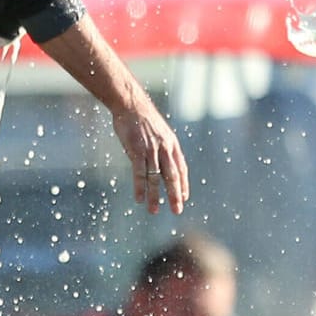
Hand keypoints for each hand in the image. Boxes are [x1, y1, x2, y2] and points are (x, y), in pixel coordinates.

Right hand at [110, 94, 187, 215]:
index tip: (184, 197)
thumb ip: (161, 148)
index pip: (181, 168)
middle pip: (172, 176)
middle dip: (175, 195)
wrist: (131, 104)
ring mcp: (151, 149)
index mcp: (172, 144)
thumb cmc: (142, 119)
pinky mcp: (137, 150)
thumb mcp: (159, 132)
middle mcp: (165, 148)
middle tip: (177, 210)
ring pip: (155, 178)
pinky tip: (139, 199)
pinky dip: (140, 187)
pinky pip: (140, 173)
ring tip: (153, 211)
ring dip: (155, 196)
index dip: (183, 184)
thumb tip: (159, 165)